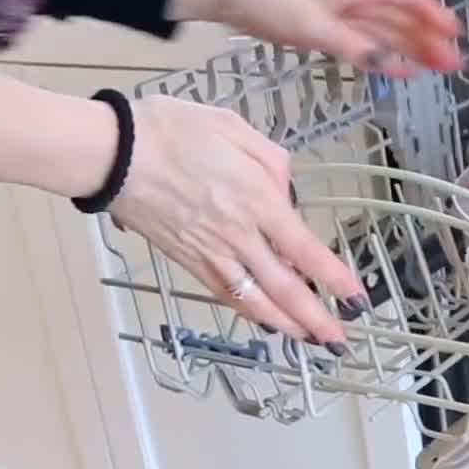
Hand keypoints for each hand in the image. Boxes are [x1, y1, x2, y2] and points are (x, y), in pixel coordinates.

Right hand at [108, 95, 365, 348]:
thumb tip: (286, 192)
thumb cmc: (170, 131)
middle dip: (316, 319)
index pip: (305, 250)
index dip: (333, 279)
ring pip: (255, 300)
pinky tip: (264, 319)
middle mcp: (237, 235)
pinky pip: (225, 294)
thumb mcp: (233, 127)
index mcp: (255, 199)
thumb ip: (271, 161)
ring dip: (286, 324)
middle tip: (339, 341)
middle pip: (285, 288)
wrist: (112, 153)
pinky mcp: (186, 260)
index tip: (356, 298)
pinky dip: (249, 312)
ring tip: (309, 338)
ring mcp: (210, 252)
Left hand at [172, 0, 462, 75]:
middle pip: (404, 18)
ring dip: (414, 49)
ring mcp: (348, 13)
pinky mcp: (335, 27)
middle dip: (430, 40)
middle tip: (454, 64)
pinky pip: (370, 42)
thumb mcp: (314, 27)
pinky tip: (401, 69)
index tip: (455, 35)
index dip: (434, 17)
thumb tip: (390, 66)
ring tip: (438, 69)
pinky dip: (387, 55)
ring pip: (390, 32)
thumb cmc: (274, 2)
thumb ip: (355, 48)